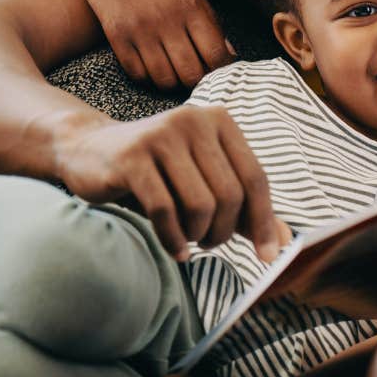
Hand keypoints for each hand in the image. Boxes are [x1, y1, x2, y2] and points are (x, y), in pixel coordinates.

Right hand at [54, 103, 291, 261]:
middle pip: (230, 195)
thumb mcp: (202, 185)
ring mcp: (160, 135)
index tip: (268, 256)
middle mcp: (192, 120)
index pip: (256, 178)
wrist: (90, 152)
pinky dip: (173, 239)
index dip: (265, 222)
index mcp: (218, 121)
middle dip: (223, 233)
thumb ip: (243, 209)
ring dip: (197, 236)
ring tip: (188, 241)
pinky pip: (165, 210)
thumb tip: (286, 243)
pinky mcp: (132, 156)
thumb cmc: (155, 173)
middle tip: (209, 244)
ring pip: (200, 205)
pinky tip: (174, 249)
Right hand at [61, 0, 233, 89]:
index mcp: (191, 5)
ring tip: (170, 69)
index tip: (216, 69)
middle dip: (196, 80)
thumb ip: (207, 19)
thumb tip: (229, 52)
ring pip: (164, 80)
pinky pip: (137, 73)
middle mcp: (167, 19)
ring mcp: (140, 29)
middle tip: (192, 72)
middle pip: (191, 74)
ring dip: (170, 80)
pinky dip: (145, 75)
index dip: (220, 69)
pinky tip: (148, 62)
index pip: (216, 55)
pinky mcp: (116, 35)